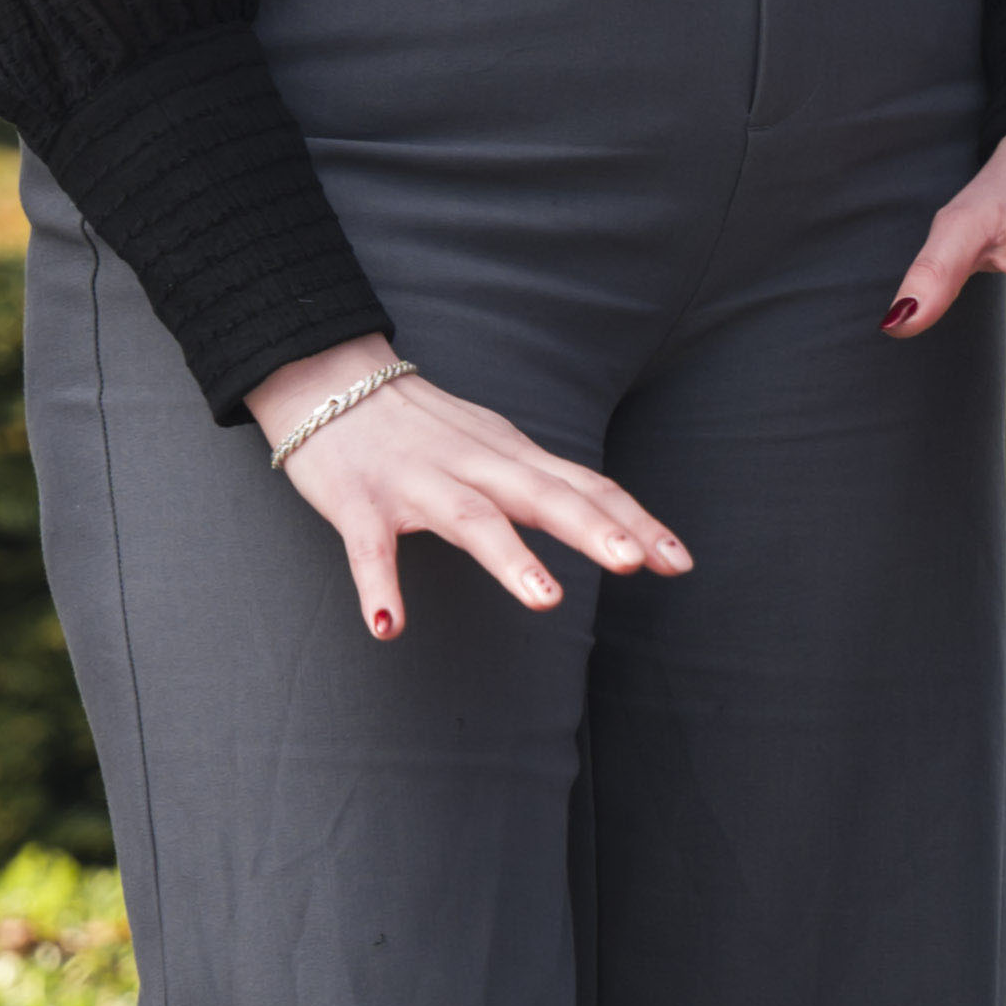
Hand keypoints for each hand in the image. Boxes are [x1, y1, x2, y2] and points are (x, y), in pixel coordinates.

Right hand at [245, 330, 686, 643]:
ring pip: (470, 517)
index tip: (679, 562)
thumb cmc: (422, 427)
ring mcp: (416, 483)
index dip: (632, 521)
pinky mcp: (359, 501)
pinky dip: (379, 585)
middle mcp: (472, 465)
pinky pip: (370, 548)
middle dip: (589, 527)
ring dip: (509, 557)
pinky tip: (389, 625)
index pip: (583, 485)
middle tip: (632, 563)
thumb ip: (547, 485)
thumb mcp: (495, 446)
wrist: (327, 380)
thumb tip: (621, 526)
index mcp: (509, 457)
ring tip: (546, 601)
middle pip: (540, 495)